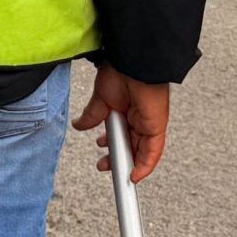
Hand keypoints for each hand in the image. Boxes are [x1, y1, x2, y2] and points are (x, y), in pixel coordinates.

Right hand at [73, 65, 171, 182]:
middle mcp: (139, 117)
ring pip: (141, 150)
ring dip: (128, 164)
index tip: (103, 158)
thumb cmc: (119, 71)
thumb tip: (79, 125)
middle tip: (103, 165)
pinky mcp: (157, 126)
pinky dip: (144, 165)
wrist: (131, 61)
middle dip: (117, 158)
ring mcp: (149, 122)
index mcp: (126, 110)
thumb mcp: (100, 98)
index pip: (121, 136)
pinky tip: (134, 175)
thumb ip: (92, 115)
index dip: (112, 149)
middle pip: (131, 145)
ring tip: (114, 171)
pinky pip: (153, 151)